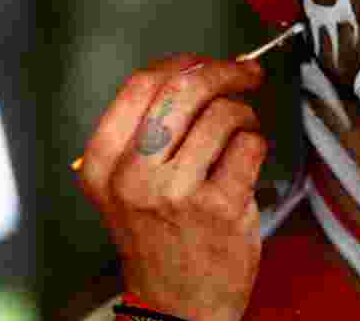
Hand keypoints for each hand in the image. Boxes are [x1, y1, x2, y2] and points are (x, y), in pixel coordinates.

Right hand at [78, 54, 267, 320]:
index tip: (206, 62)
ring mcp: (175, 193)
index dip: (182, 63)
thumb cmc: (159, 234)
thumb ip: (149, 128)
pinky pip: (249, 145)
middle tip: (245, 74)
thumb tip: (201, 69)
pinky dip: (256, 143)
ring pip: (222, 115)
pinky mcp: (218, 209)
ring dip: (243, 115)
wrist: (176, 304)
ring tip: (241, 134)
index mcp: (103, 163)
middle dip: (222, 72)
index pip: (140, 84)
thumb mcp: (129, 183)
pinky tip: (246, 161)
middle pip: (182, 90)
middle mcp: (132, 176)